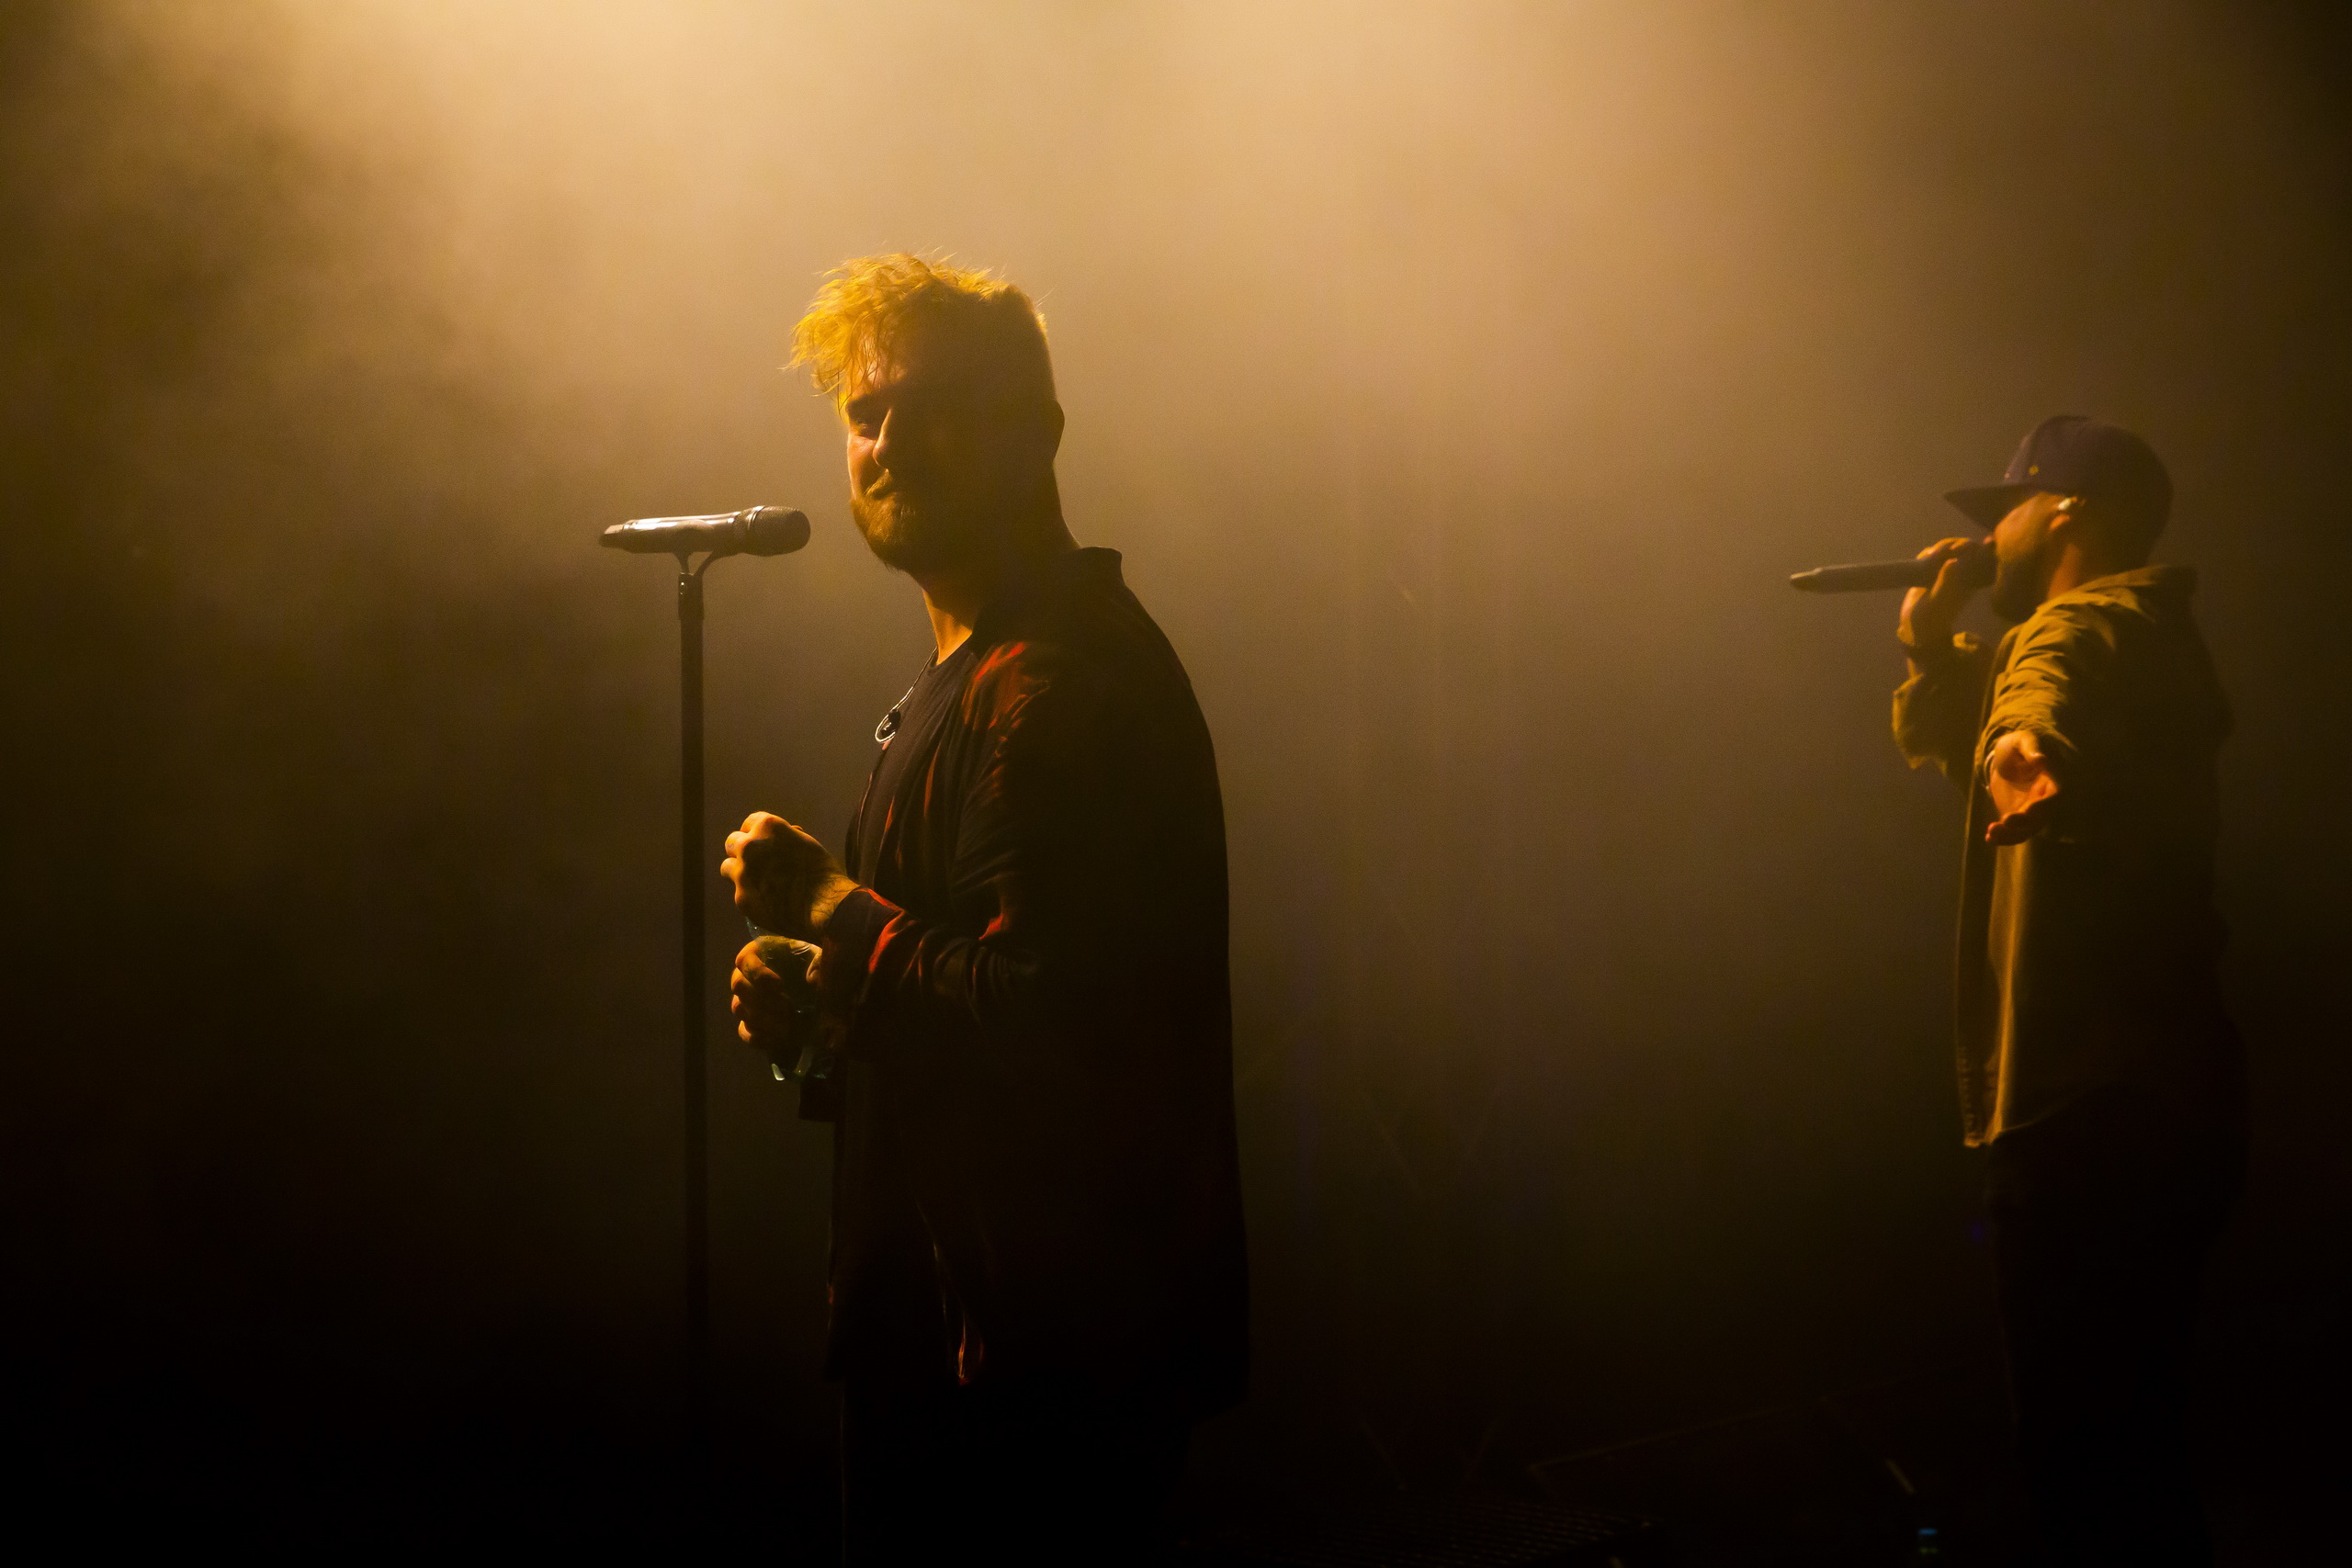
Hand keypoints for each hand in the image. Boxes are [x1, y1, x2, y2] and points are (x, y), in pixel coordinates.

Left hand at [721, 811, 857, 940]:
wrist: (824, 907)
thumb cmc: (822, 872)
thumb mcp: (805, 843)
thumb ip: (784, 838)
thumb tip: (775, 841)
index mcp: (768, 827)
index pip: (749, 822)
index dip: (756, 832)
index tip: (762, 842)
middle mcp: (750, 846)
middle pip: (732, 842)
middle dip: (742, 850)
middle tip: (756, 861)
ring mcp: (743, 873)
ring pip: (727, 867)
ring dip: (739, 871)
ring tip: (757, 882)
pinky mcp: (741, 898)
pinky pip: (739, 892)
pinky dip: (749, 894)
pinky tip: (766, 901)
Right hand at [731, 935, 820, 1056]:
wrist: (813, 990)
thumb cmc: (810, 965)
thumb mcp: (818, 956)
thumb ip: (818, 961)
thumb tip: (812, 979)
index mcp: (757, 953)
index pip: (744, 960)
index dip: (758, 974)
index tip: (780, 985)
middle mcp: (744, 976)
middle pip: (738, 986)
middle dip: (763, 999)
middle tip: (788, 1007)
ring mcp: (743, 1001)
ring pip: (739, 1009)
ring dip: (763, 1019)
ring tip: (788, 1024)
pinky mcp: (748, 1022)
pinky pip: (744, 1032)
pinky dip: (760, 1037)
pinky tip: (780, 1038)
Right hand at [1899, 537, 1989, 658]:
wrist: (1917, 626)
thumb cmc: (1932, 617)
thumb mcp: (1939, 600)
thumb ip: (1946, 581)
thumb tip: (1953, 560)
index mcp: (1970, 580)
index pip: (1981, 556)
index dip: (1973, 547)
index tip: (1956, 550)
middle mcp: (1960, 574)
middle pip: (1966, 547)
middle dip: (1953, 544)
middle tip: (1939, 553)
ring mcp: (1946, 572)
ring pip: (1950, 548)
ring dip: (1941, 547)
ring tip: (1929, 556)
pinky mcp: (1931, 572)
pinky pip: (1934, 555)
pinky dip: (1929, 553)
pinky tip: (1923, 560)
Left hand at [1984, 729, 2060, 843]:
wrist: (2006, 757)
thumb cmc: (2018, 745)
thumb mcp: (2022, 741)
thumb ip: (2031, 749)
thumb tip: (2042, 759)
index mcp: (2053, 779)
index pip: (2057, 796)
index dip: (2046, 805)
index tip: (2030, 810)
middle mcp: (2045, 798)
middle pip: (2042, 817)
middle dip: (2025, 823)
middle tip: (2006, 820)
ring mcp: (2032, 810)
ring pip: (2027, 829)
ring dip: (2011, 834)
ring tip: (1992, 831)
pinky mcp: (2017, 816)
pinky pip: (2013, 831)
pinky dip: (2003, 836)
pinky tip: (1989, 838)